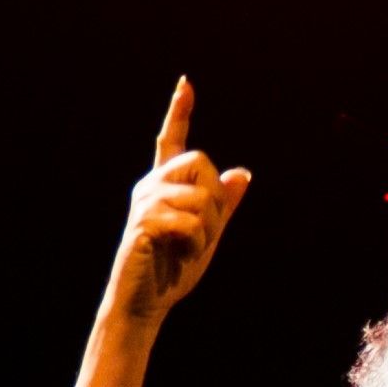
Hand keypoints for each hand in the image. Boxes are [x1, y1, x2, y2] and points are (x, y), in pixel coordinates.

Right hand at [107, 77, 252, 324]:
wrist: (144, 303)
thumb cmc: (173, 270)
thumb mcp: (207, 234)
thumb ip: (223, 205)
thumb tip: (243, 174)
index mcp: (164, 185)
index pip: (170, 141)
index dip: (178, 112)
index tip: (186, 84)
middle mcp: (151, 186)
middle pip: (201, 161)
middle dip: (215, 199)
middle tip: (202, 231)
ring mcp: (145, 203)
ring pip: (201, 195)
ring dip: (208, 227)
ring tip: (188, 246)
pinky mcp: (144, 223)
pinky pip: (191, 222)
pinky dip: (196, 243)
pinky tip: (180, 254)